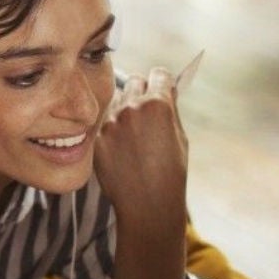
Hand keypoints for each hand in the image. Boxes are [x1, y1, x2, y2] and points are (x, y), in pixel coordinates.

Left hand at [94, 68, 187, 226]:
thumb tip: (166, 90)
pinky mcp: (98, 138)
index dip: (163, 83)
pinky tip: (123, 150)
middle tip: (147, 110)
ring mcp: (111, 123)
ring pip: (117, 102)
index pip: (159, 74)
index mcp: (158, 104)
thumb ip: (170, 110)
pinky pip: (106, 124)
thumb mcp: (180, 137)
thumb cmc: (171, 173)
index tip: (162, 89)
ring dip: (125, 110)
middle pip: (135, 82)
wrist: (148, 204)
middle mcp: (131, 108)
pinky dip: (113, 131)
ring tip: (135, 135)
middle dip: (142, 92)